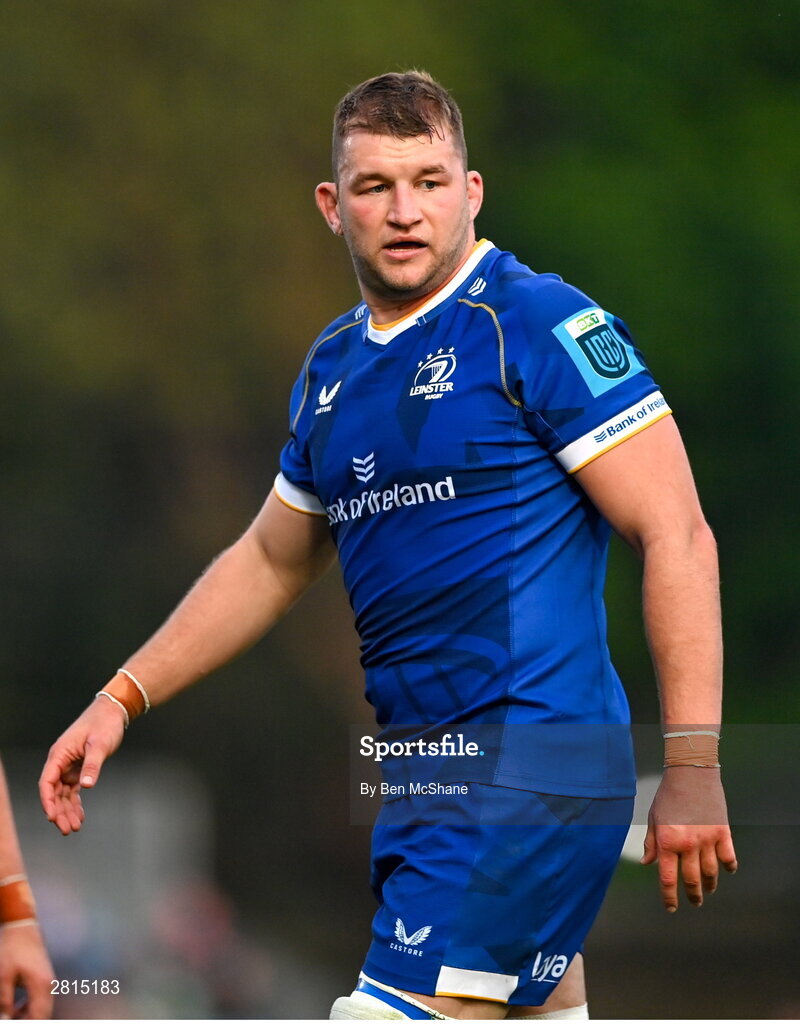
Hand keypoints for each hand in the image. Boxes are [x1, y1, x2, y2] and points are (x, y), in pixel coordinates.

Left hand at [0, 922, 53, 1018]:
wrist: (22, 926)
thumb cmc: (12, 949)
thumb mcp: (4, 975)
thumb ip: (5, 1000)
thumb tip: (6, 1020)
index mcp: (42, 985)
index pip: (39, 1017)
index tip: (11, 1023)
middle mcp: (49, 986)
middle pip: (42, 1015)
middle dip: (27, 1021)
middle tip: (8, 1019)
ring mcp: (48, 982)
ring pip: (41, 1010)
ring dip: (26, 1017)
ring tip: (9, 1016)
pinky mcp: (43, 979)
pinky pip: (39, 1001)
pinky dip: (27, 1009)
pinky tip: (14, 1009)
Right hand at [38, 698, 125, 834]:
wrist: (113, 712)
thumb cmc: (104, 724)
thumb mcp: (100, 745)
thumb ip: (92, 765)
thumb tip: (86, 785)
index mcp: (59, 754)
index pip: (47, 782)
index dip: (48, 801)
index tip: (52, 817)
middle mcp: (60, 761)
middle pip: (54, 792)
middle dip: (59, 812)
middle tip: (67, 830)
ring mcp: (69, 766)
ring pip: (63, 793)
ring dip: (67, 810)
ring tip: (74, 827)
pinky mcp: (78, 768)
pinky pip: (73, 790)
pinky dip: (75, 802)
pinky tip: (80, 815)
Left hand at [641, 767, 737, 911]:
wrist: (690, 774)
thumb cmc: (668, 794)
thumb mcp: (654, 818)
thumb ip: (651, 842)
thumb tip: (647, 862)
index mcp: (668, 842)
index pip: (668, 878)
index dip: (669, 897)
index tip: (671, 907)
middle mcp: (688, 845)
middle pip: (692, 880)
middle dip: (692, 895)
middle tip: (694, 903)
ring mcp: (708, 840)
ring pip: (711, 873)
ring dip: (710, 885)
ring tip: (708, 890)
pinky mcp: (723, 832)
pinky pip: (728, 857)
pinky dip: (729, 866)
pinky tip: (727, 870)